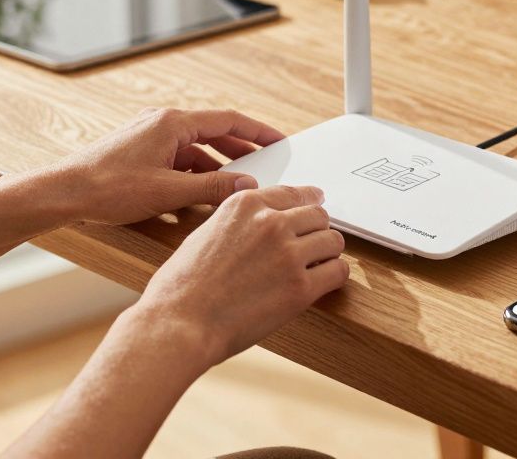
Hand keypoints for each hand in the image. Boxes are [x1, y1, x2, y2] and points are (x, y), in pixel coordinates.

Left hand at [32, 108, 285, 226]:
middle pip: (213, 133)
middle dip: (240, 151)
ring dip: (216, 166)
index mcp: (172, 123)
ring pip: (194, 149)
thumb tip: (247, 186)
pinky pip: (176, 159)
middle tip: (265, 165)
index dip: (258, 132)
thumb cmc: (107, 189)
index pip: (228, 120)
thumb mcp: (169, 192)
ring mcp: (148, 137)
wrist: (62, 194)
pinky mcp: (137, 153)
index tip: (280, 141)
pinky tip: (201, 195)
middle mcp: (161, 123)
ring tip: (237, 185)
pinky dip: (193, 173)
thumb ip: (213, 189)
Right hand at [136, 185, 347, 365]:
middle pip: (318, 215)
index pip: (293, 193)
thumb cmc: (181, 286)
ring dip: (327, 254)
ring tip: (316, 267)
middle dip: (317, 230)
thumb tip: (261, 222)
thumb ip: (238, 222)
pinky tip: (322, 284)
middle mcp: (270, 222)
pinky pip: (338, 272)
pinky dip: (334, 277)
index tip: (317, 205)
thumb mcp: (205, 233)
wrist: (178, 323)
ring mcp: (288, 254)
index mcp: (244, 204)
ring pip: (332, 241)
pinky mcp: (300, 287)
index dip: (309, 201)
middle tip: (315, 245)